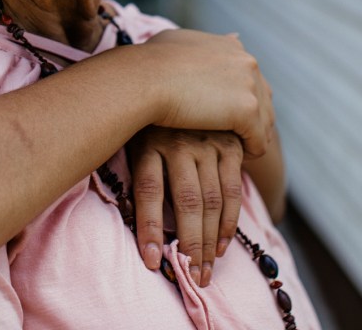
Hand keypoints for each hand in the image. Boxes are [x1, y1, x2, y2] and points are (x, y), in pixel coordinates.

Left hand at [128, 127, 243, 286]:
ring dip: (210, 241)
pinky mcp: (229, 145)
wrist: (171, 82)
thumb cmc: (144, 124)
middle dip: (190, 245)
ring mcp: (207, 143)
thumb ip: (135, 174)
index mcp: (149, 143)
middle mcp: (179, 143)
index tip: (153, 261)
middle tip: (191, 278)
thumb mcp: (129, 140)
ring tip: (205, 272)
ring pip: (212, 200)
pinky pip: (232, 189)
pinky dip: (229, 222)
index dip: (150, 227)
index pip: (149, 190)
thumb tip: (134, 220)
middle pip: (186, 201)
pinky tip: (223, 247)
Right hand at [142, 29, 274, 157]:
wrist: (144, 79)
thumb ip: (197, 45)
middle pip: (263, 98)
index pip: (249, 77)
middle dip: (252, 119)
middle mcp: (246, 61)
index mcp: (231, 47)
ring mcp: (249, 84)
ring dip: (252, 137)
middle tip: (235, 138)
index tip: (224, 114)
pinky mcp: (246, 109)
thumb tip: (223, 39)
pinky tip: (237, 160)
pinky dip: (250, 152)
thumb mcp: (174, 43)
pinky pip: (259, 140)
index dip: (238, 98)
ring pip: (264, 121)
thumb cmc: (149, 64)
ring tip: (237, 152)